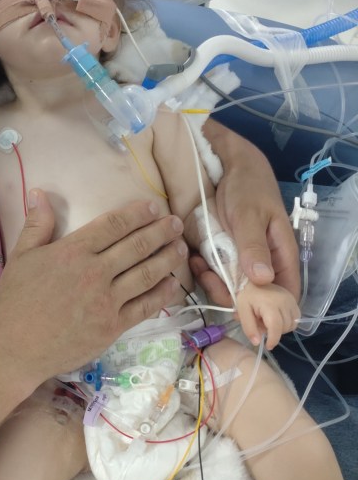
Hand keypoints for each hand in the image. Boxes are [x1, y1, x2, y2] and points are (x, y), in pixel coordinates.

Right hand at [0, 191, 187, 385]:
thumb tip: (40, 193)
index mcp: (73, 251)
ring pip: (147, 274)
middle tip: (176, 222)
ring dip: (167, 258)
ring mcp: (107, 301)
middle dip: (160, 231)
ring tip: (181, 247)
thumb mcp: (20, 257)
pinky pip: (145, 306)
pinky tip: (173, 283)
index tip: (154, 207)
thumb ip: (36, 225)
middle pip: (136, 246)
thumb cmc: (15, 302)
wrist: (16, 348)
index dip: (137, 214)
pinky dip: (162, 293)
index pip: (113, 225)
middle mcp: (95, 272)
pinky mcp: (113, 327)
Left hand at [199, 123, 299, 299]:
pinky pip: (214, 275)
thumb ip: (254, 246)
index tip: (248, 312)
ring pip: (230, 290)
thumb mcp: (250, 215)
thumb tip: (264, 281)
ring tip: (200, 264)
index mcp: (280, 257)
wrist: (227, 166)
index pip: (285, 294)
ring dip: (213, 284)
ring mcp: (241, 261)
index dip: (271, 310)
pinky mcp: (222, 256)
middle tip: (211, 278)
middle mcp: (262, 264)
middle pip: (253, 298)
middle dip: (231, 297)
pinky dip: (203, 272)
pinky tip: (193, 258)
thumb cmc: (248, 189)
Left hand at [235, 281, 299, 348]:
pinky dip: (288, 322)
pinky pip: (296, 318)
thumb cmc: (246, 295)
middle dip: (274, 332)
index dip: (273, 339)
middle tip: (262, 325)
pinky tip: (277, 318)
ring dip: (282, 328)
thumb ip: (249, 327)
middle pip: (285, 327)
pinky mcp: (294, 299)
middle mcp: (284, 301)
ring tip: (268, 320)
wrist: (253, 281)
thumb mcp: (242, 311)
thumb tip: (257, 343)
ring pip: (293, 324)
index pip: (276, 326)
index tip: (268, 346)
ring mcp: (291, 299)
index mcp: (269, 304)